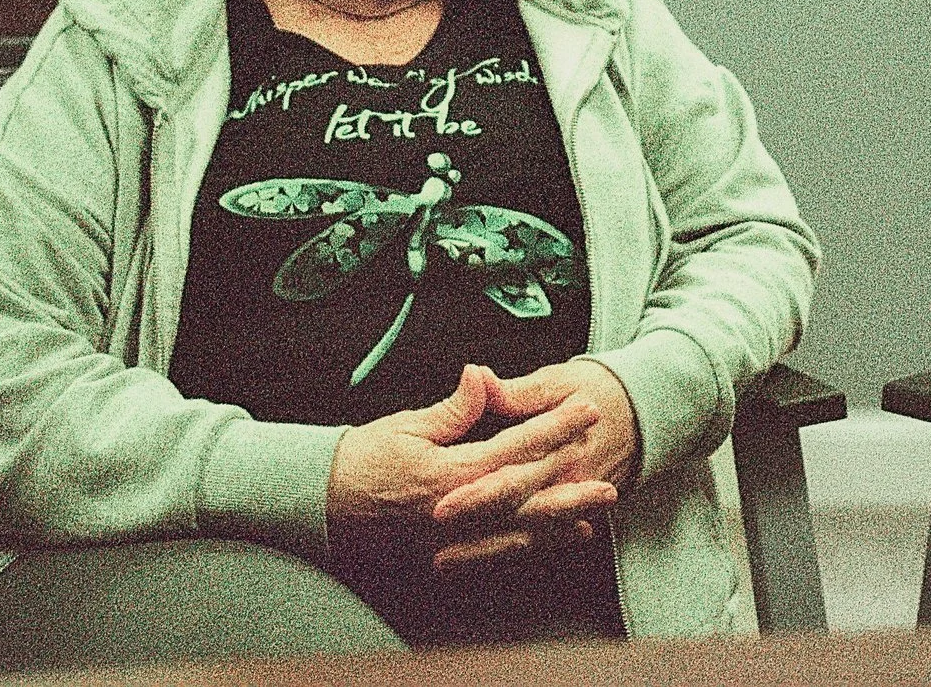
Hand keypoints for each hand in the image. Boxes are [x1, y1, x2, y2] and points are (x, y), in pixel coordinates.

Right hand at [327, 364, 613, 540]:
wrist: (322, 505)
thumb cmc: (362, 460)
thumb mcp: (408, 424)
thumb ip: (455, 407)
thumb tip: (483, 374)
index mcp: (451, 474)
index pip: (517, 446)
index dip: (557, 426)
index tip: (587, 408)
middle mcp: (458, 513)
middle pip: (528, 493)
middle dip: (571, 477)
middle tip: (608, 464)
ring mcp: (454, 541)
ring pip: (521, 531)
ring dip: (562, 519)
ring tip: (597, 508)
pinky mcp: (447, 557)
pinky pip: (500, 553)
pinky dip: (535, 545)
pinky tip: (561, 537)